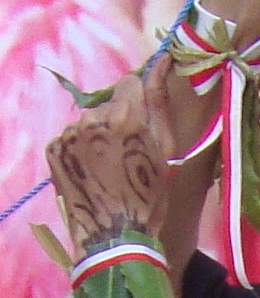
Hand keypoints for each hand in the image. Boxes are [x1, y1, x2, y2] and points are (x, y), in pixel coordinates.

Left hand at [46, 73, 171, 254]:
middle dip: (119, 119)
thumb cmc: (149, 195)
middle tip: (128, 153)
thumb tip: (163, 61)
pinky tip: (93, 171)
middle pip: (109, 104)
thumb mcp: (166, 150)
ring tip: (109, 166)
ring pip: (90, 121)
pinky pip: (72, 137)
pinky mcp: (54, 148)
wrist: (113, 235)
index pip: (130, 82)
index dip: (139, 101)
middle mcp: (92, 118)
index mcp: (125, 116)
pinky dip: (82, 148)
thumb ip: (161, 101)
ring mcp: (69, 134)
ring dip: (99, 135)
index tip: (143, 124)